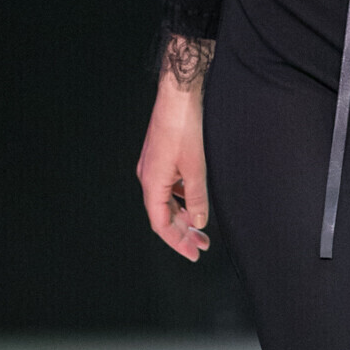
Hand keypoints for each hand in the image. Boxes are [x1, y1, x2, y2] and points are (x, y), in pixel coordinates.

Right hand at [137, 73, 210, 260]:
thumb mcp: (195, 167)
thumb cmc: (183, 127)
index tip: (193, 254)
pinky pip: (168, 188)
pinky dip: (181, 200)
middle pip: (162, 215)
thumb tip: (198, 221)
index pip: (160, 223)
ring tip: (201, 228)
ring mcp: (153, 168)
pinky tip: (193, 202)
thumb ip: (196, 197)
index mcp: (152, 183)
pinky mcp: (161, 158)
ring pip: (165, 202)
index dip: (176, 241)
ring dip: (182, 216)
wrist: (177, 96)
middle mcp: (148, 177)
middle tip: (202, 246)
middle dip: (182, 232)